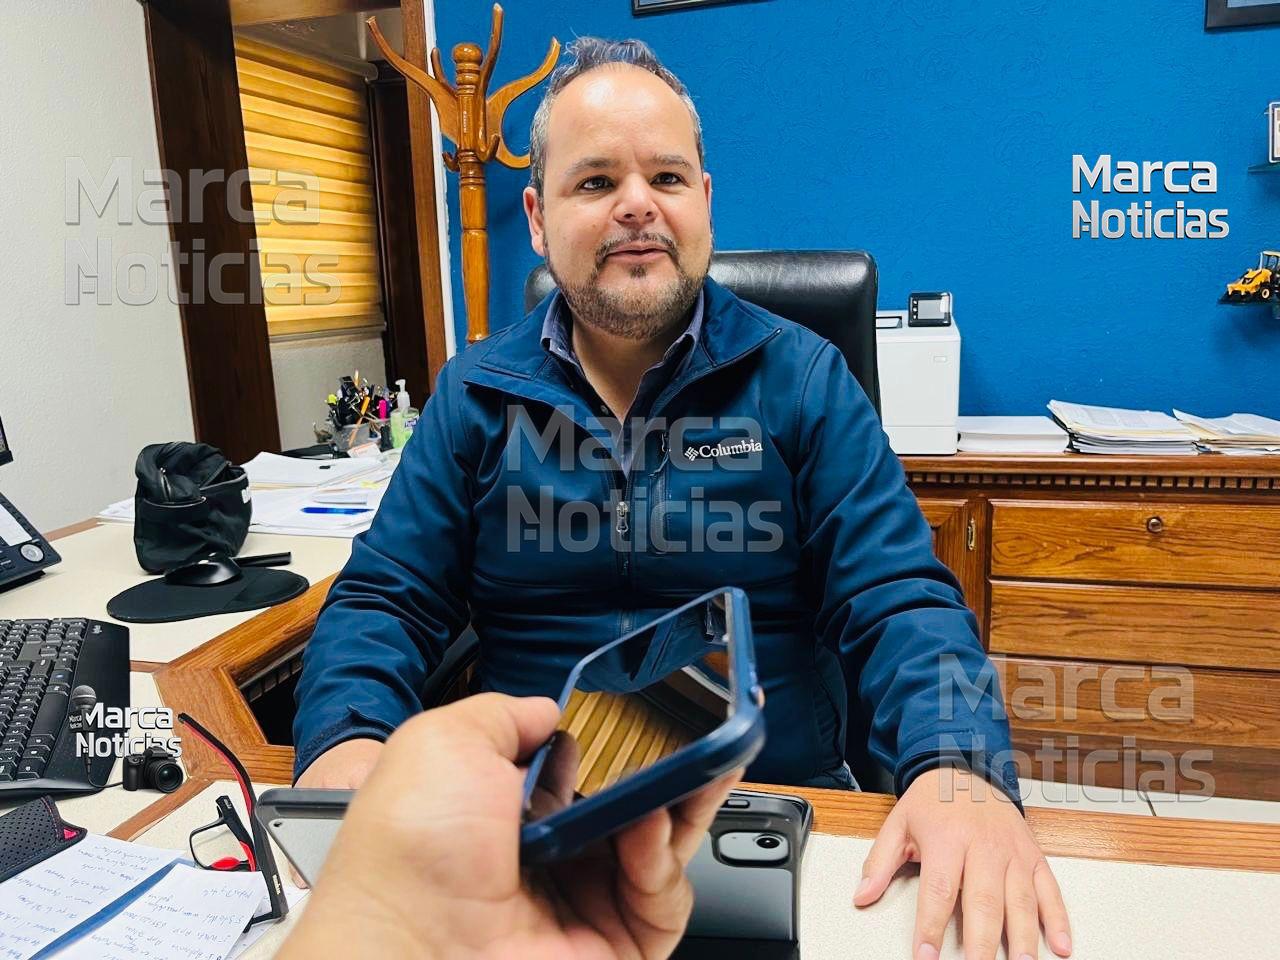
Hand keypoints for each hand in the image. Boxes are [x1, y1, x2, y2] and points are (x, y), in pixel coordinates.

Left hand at [279, 693, 741, 959]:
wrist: (413, 942)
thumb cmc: (411, 850)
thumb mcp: (444, 741)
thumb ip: (505, 715)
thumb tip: (547, 709)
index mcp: (506, 814)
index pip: (583, 772)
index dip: (619, 745)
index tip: (651, 716)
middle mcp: (548, 860)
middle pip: (632, 807)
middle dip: (669, 770)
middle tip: (694, 739)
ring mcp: (583, 905)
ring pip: (661, 847)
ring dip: (676, 805)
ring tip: (674, 777)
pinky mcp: (615, 946)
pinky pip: (664, 898)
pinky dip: (664, 860)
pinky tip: (646, 830)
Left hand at [853, 767, 1071, 959]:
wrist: (967, 766)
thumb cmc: (932, 801)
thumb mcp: (898, 824)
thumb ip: (879, 862)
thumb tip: (862, 896)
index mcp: (947, 838)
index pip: (939, 890)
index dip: (931, 928)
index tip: (925, 958)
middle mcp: (984, 846)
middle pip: (984, 902)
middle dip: (982, 944)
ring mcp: (1013, 852)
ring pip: (1021, 901)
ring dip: (1024, 940)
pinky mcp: (1033, 856)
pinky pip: (1050, 890)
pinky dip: (1058, 920)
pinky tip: (1061, 946)